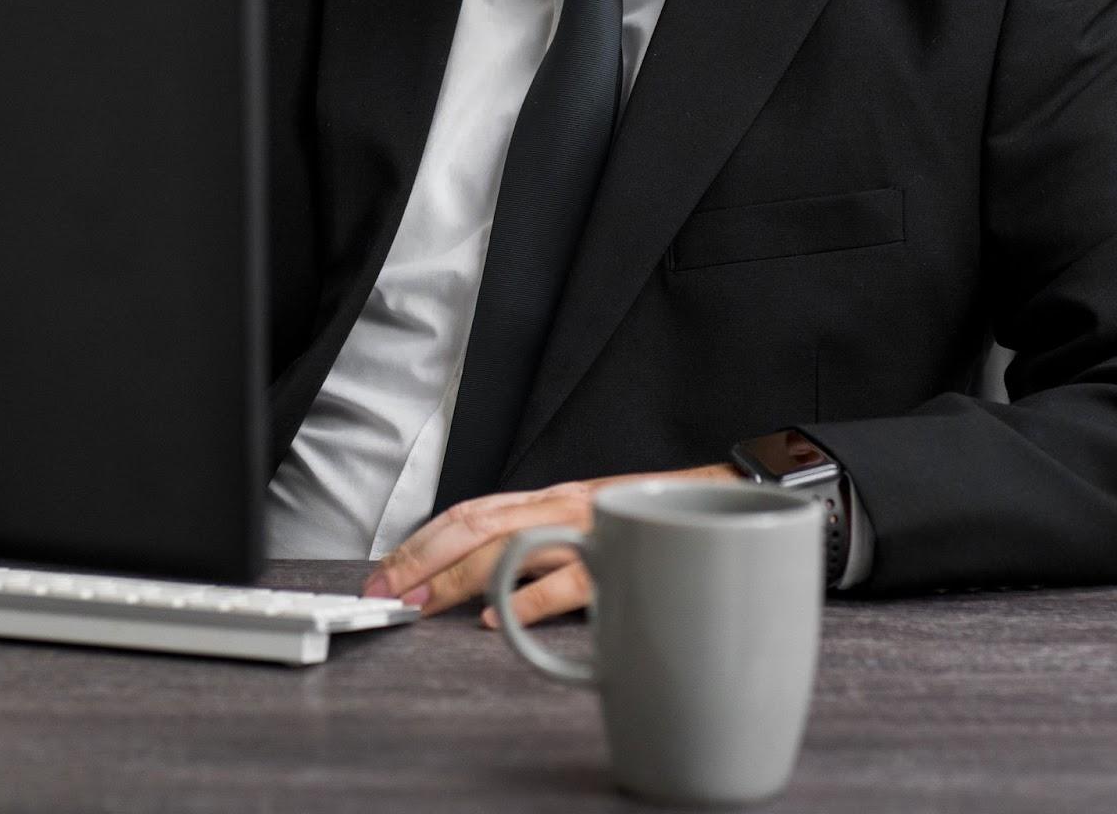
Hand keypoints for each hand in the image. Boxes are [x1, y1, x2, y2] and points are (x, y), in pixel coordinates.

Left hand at [361, 461, 742, 628]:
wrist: (731, 496)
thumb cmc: (657, 520)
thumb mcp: (592, 526)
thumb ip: (548, 545)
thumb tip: (484, 588)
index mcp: (551, 500)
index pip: (470, 510)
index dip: (422, 537)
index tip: (386, 569)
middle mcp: (562, 505)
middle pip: (475, 523)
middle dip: (422, 557)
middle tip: (385, 590)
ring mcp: (589, 529)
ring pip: (508, 546)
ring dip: (455, 577)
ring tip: (419, 603)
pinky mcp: (621, 559)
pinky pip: (568, 580)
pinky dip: (526, 600)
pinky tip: (493, 619)